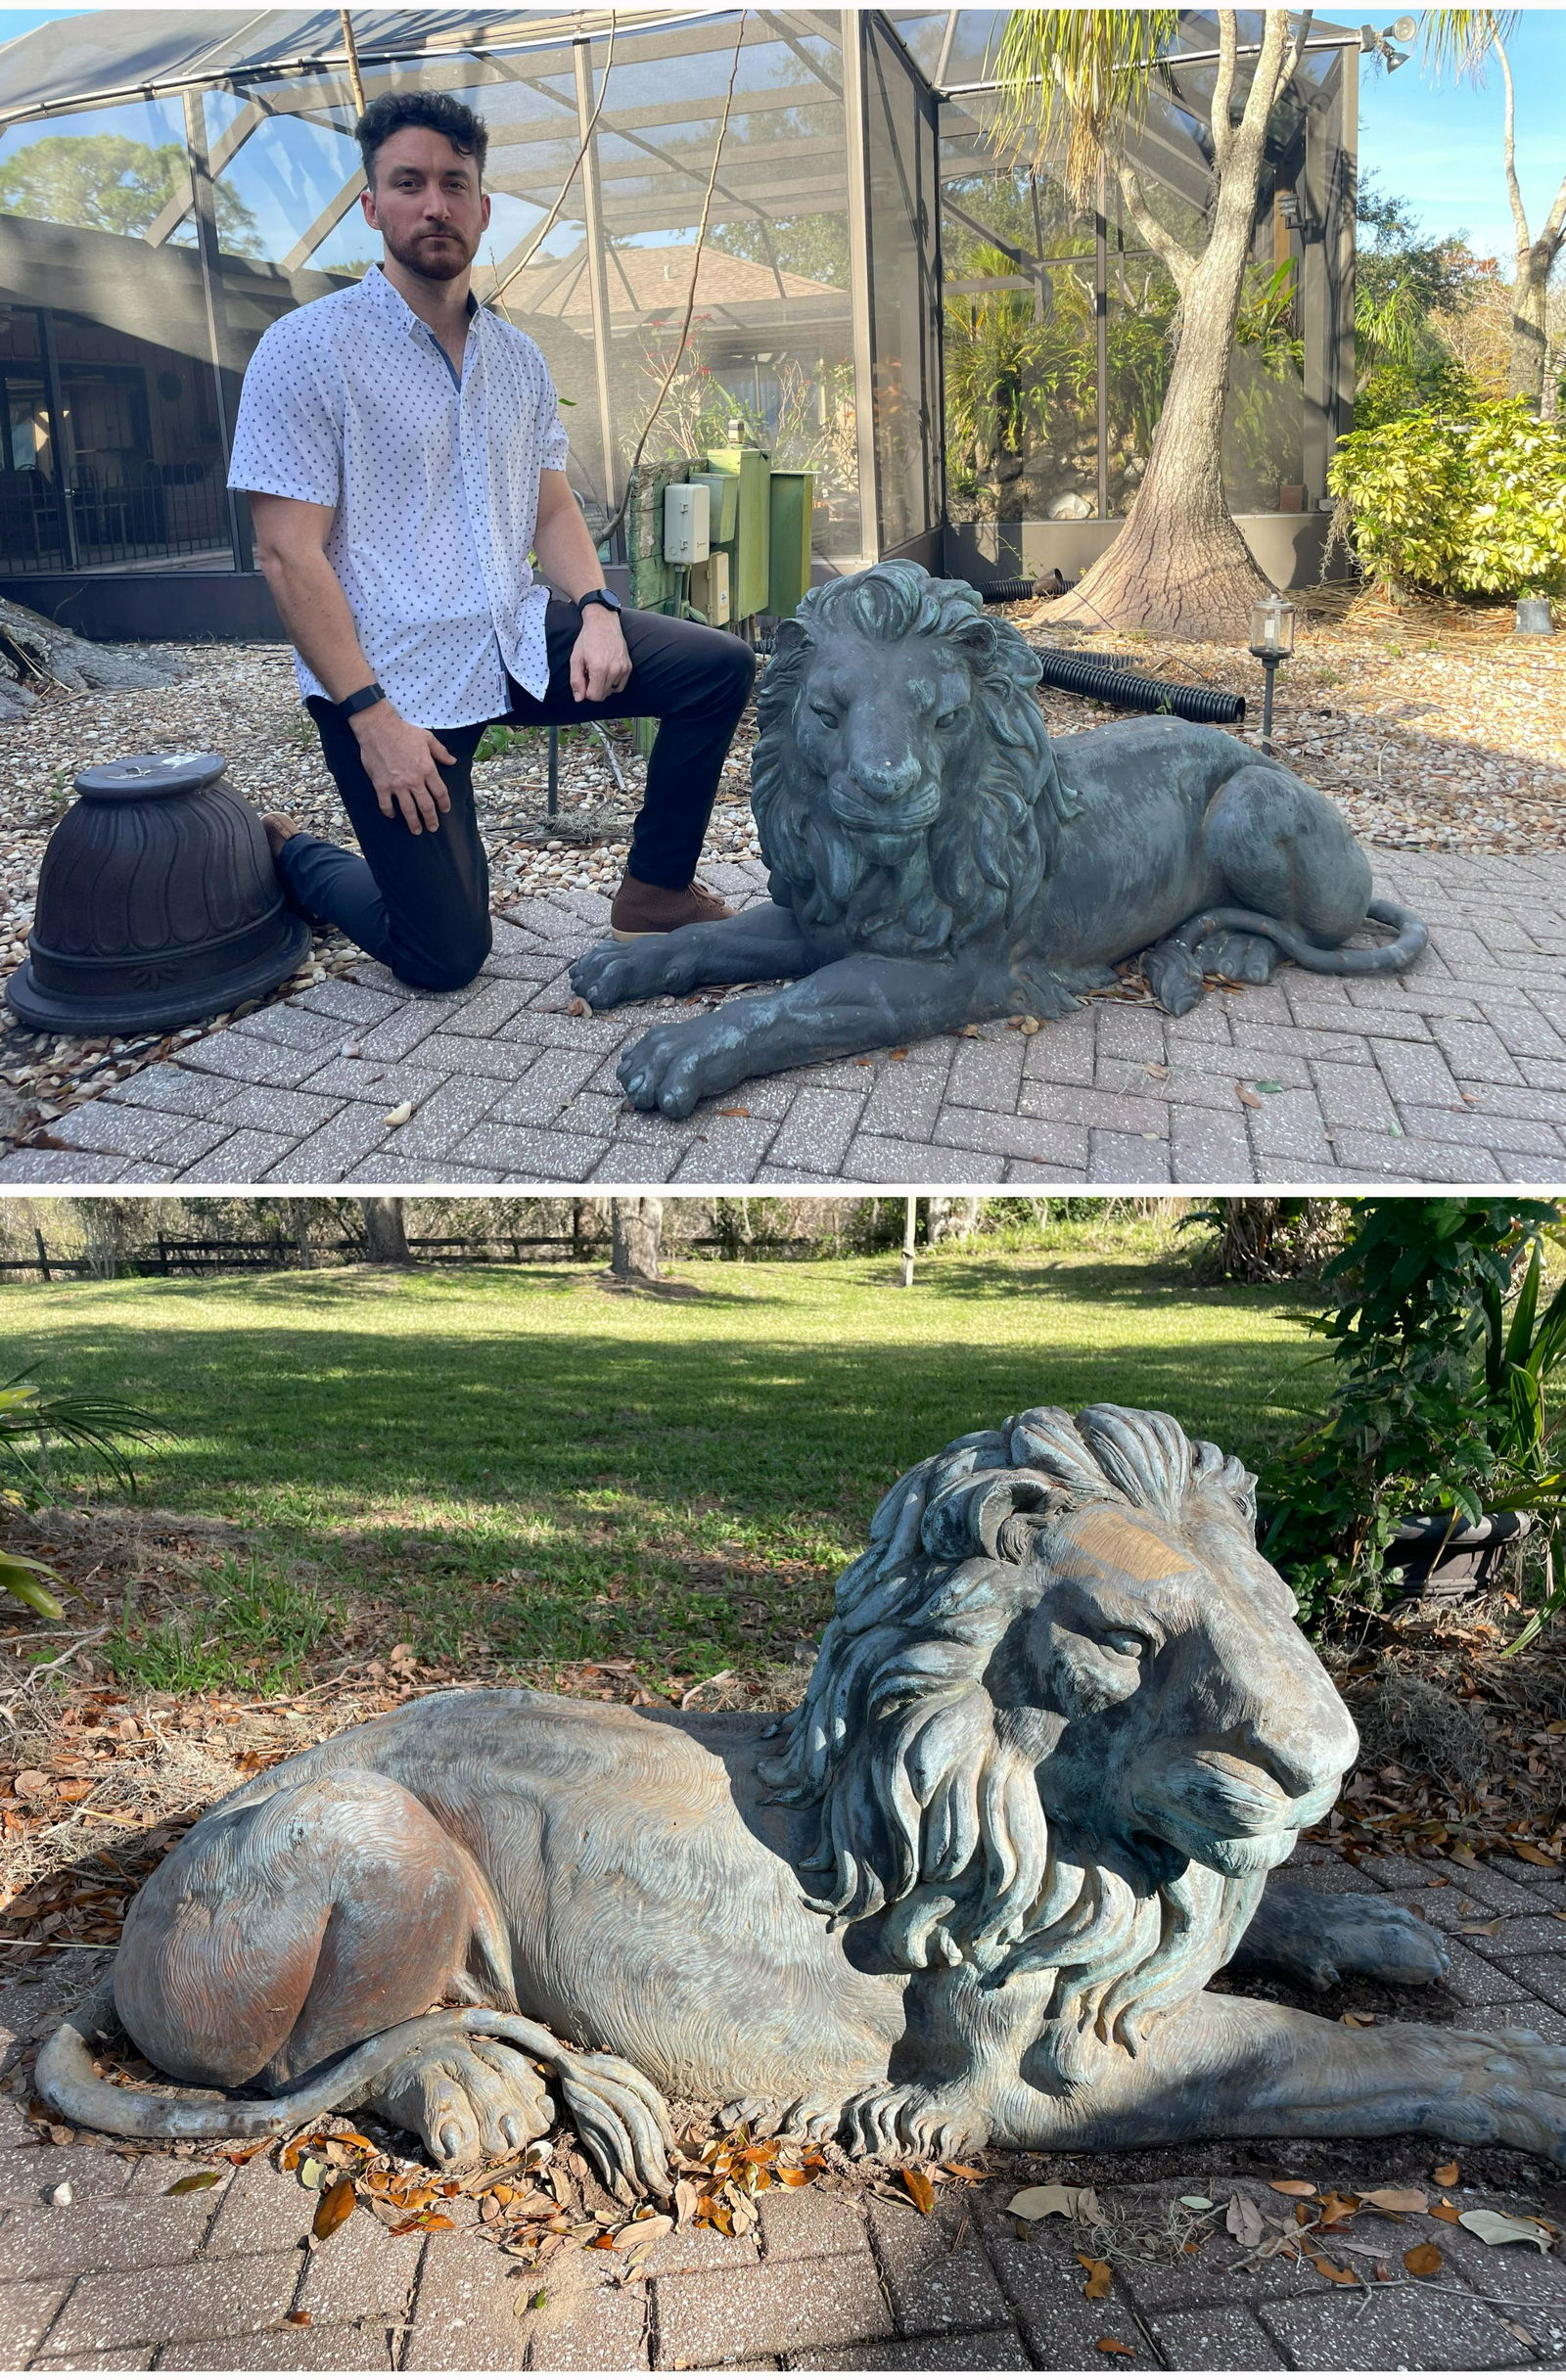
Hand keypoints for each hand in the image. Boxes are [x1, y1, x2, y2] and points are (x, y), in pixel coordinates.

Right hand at [351, 704, 455, 834]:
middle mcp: (414, 781)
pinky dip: (389, 812)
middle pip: (426, 806)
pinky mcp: (381, 786)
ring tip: (416, 831)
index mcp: (427, 769)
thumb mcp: (427, 738)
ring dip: (413, 823)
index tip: (445, 810)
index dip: (444, 804)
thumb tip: (452, 761)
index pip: (440, 793)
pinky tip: (392, 815)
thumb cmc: (403, 731)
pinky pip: (386, 804)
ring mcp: (397, 785)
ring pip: (408, 810)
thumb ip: (441, 752)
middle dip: (431, 820)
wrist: (378, 728)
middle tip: (433, 828)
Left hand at [570, 607, 631, 702]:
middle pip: (603, 695)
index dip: (586, 692)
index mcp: (599, 669)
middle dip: (594, 688)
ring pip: (611, 691)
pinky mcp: (628, 667)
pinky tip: (607, 672)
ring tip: (598, 671)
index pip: (594, 697)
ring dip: (603, 686)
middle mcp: (614, 670)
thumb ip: (576, 680)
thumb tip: (579, 699)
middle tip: (589, 674)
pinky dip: (613, 683)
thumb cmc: (587, 639)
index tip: (584, 680)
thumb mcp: (575, 659)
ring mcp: (623, 669)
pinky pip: (620, 685)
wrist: (603, 622)